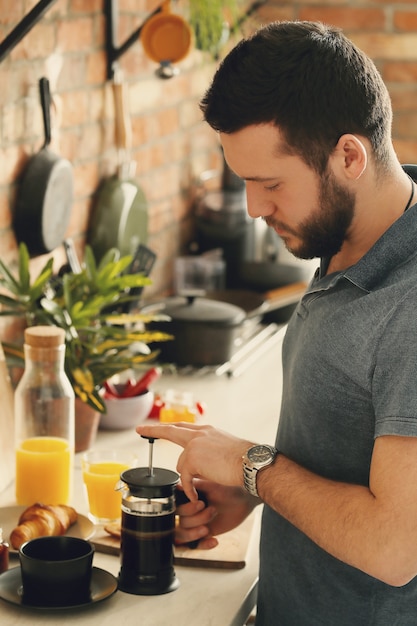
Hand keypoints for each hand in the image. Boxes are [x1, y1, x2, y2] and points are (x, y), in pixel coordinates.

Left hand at [136, 422, 252, 500]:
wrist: (251, 463)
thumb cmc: (246, 462)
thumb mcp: (226, 452)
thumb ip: (210, 454)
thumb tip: (201, 465)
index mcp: (208, 431)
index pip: (185, 426)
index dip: (171, 427)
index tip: (159, 425)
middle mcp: (200, 433)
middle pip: (171, 430)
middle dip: (154, 430)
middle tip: (140, 429)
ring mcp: (195, 444)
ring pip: (181, 464)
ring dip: (188, 478)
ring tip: (200, 490)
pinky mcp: (192, 457)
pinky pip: (185, 478)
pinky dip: (190, 489)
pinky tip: (196, 496)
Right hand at [175, 480, 257, 549]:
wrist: (243, 499)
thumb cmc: (228, 488)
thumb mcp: (211, 485)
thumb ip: (193, 486)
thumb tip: (178, 486)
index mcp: (187, 498)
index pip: (176, 509)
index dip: (186, 509)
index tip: (200, 504)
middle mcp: (190, 512)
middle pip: (181, 523)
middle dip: (196, 519)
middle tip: (211, 510)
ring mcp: (197, 523)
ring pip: (185, 535)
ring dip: (195, 533)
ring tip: (207, 528)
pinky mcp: (206, 533)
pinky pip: (197, 544)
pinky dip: (204, 545)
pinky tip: (214, 540)